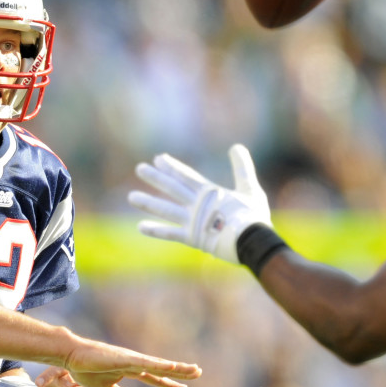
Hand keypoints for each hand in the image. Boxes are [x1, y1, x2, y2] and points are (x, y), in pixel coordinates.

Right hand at [59, 334, 200, 386]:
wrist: (71, 357)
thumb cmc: (85, 369)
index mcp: (130, 370)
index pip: (154, 378)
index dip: (168, 383)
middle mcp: (134, 363)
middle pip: (161, 369)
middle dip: (180, 371)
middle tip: (198, 372)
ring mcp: (130, 359)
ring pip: (158, 365)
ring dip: (176, 367)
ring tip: (194, 370)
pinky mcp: (124, 358)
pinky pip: (145, 363)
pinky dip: (159, 365)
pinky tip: (171, 367)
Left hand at [128, 143, 270, 263]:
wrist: (253, 240)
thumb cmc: (254, 216)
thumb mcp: (250, 188)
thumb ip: (243, 168)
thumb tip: (236, 146)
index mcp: (210, 192)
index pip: (186, 175)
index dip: (172, 167)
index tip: (158, 158)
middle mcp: (197, 204)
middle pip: (172, 188)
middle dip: (155, 178)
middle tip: (139, 168)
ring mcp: (192, 221)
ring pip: (166, 210)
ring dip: (148, 203)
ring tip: (131, 197)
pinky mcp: (192, 238)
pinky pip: (170, 234)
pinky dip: (156, 231)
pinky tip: (141, 227)